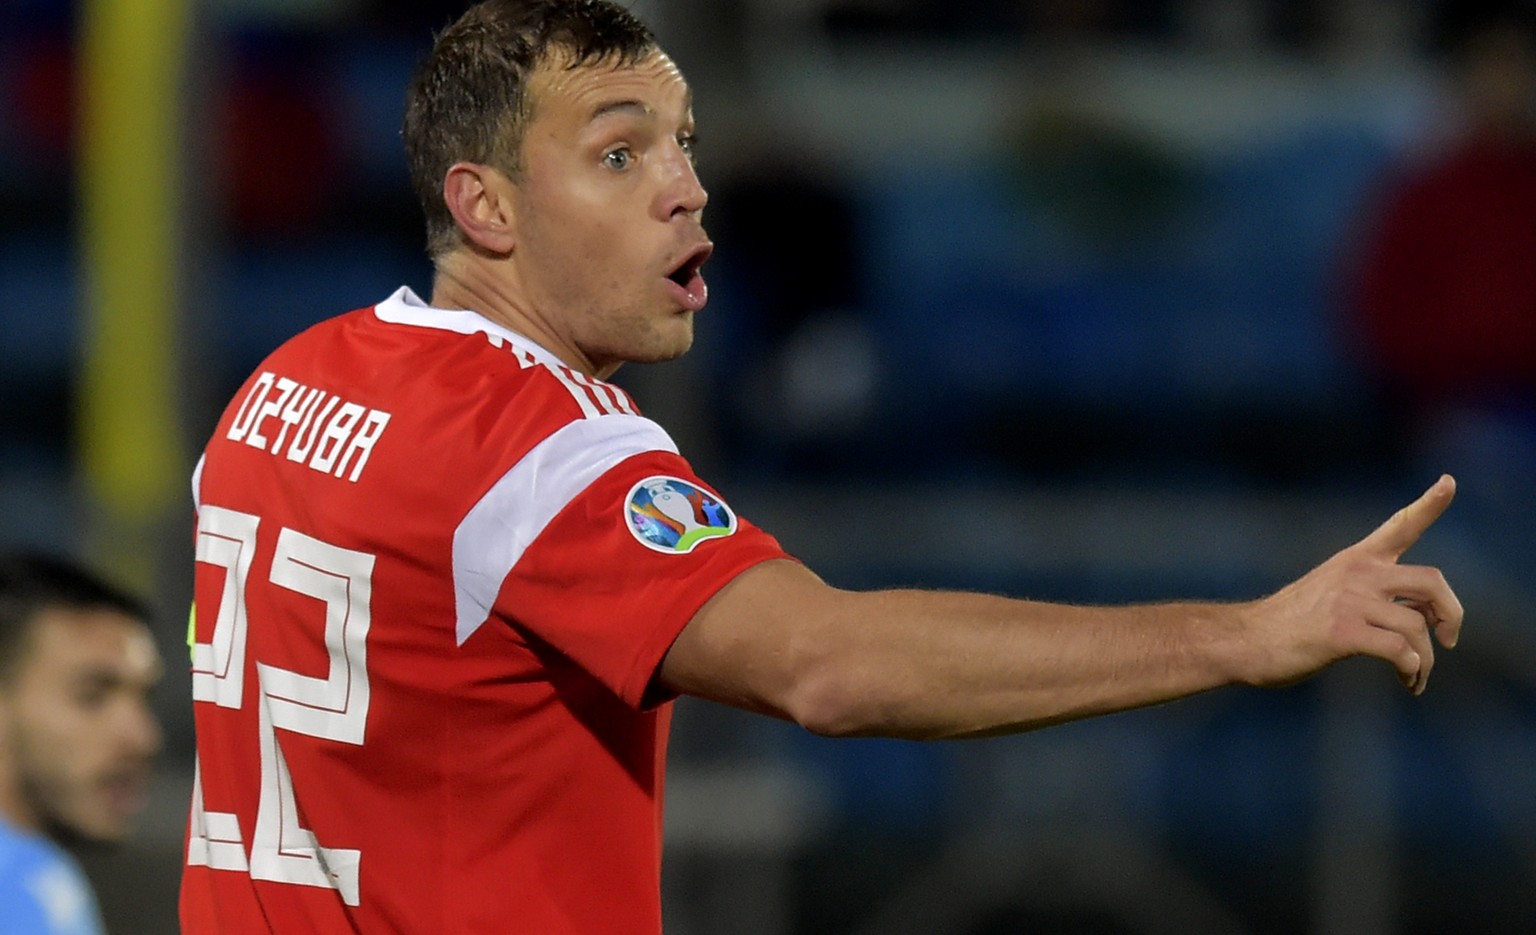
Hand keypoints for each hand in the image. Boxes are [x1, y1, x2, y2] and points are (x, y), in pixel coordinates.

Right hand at [1239, 475, 1462, 693]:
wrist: (1245, 640)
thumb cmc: (1291, 624)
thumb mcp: (1334, 594)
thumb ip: (1379, 597)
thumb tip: (1428, 620)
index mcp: (1356, 559)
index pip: (1400, 525)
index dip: (1429, 503)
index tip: (1449, 481)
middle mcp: (1357, 573)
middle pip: (1431, 582)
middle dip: (1451, 614)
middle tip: (1448, 639)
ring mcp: (1350, 601)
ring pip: (1417, 626)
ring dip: (1426, 660)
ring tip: (1415, 677)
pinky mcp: (1343, 632)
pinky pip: (1400, 651)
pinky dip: (1411, 670)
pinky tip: (1406, 680)